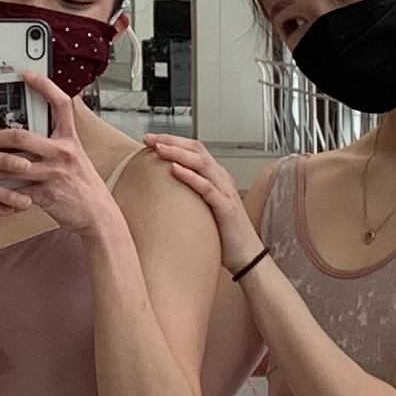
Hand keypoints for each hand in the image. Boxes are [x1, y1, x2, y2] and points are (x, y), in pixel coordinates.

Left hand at [0, 74, 123, 238]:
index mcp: (70, 139)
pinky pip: (15, 190)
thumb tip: (30, 131)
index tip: (27, 74)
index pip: (61, 104)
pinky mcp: (46, 194)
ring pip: (12, 164)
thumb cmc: (83, 185)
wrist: (98, 215)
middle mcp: (63, 152)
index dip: (45, 86)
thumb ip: (56, 142)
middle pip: (21, 136)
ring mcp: (54, 173)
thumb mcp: (75, 156)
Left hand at [146, 132, 257, 270]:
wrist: (246, 256)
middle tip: (149, 138)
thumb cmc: (223, 235)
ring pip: (202, 164)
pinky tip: (175, 170)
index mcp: (216, 177)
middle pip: (197, 150)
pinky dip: (191, 177)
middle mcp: (222, 180)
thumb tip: (160, 192)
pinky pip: (207, 188)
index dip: (173, 141)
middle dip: (172, 141)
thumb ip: (189, 196)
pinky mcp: (226, 208)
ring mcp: (225, 192)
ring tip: (159, 148)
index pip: (195, 150)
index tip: (150, 139)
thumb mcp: (203, 209)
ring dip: (178, 153)